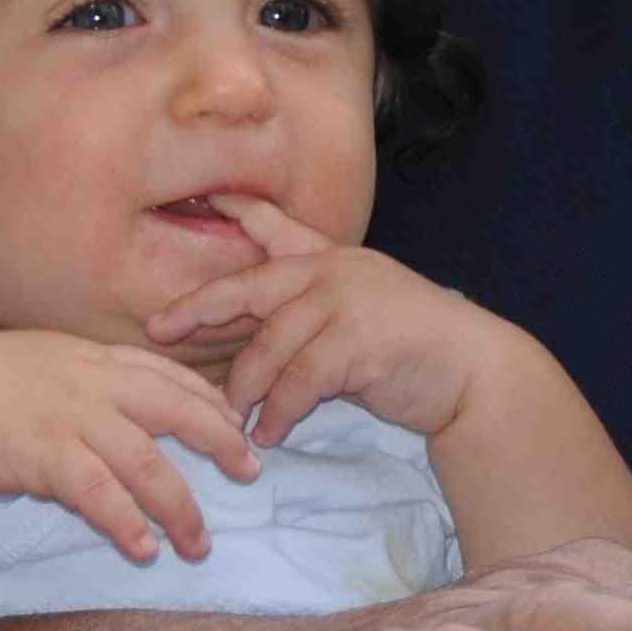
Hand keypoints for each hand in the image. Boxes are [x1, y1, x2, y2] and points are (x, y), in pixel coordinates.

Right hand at [0, 330, 266, 565]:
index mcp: (95, 360)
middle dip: (221, 442)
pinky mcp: (44, 456)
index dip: (210, 401)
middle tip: (252, 473)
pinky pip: (99, 493)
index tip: (238, 424)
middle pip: (178, 411)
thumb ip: (86, 379)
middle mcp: (94, 385)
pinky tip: (143, 549)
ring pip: (147, 463)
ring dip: (179, 508)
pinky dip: (126, 522)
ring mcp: (72, 419)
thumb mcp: (45, 361)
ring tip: (198, 544)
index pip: (169, 375)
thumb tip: (116, 410)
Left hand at [148, 197, 514, 446]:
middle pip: (252, 285)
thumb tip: (249, 334)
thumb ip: (313, 309)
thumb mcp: (363, 308)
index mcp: (336, 259)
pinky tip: (270, 433)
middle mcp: (337, 272)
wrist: (472, 370)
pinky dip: (280, 411)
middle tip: (159, 328)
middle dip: (201, 308)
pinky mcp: (361, 342)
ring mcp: (350, 303)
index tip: (205, 197)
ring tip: (229, 417)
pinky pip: (301, 381)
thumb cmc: (413, 346)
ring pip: (272, 342)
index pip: (280, 229)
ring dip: (245, 385)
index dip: (241, 211)